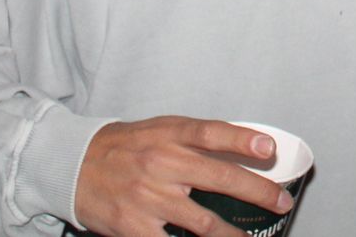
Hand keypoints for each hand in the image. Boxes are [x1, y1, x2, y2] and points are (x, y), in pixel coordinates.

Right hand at [74, 116, 290, 236]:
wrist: (73, 167)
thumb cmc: (125, 147)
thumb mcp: (159, 129)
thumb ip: (195, 137)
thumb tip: (243, 144)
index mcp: (170, 135)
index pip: (212, 133)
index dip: (243, 140)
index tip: (270, 148)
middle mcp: (162, 164)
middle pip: (221, 177)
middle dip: (259, 192)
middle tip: (282, 202)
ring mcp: (150, 198)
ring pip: (205, 222)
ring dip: (234, 235)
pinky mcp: (135, 227)